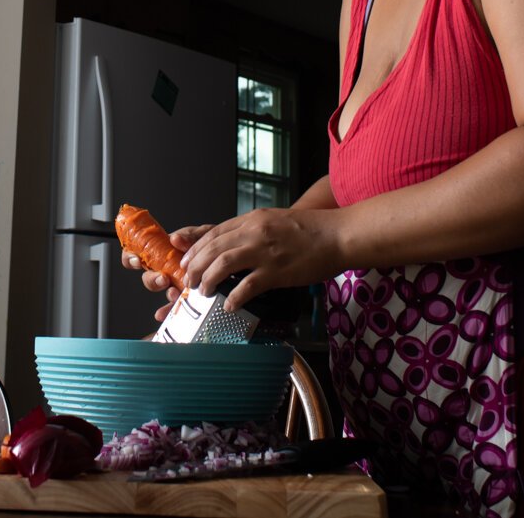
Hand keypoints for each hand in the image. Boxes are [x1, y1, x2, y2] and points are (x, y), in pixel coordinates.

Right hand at [122, 224, 211, 321]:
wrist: (232, 257)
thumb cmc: (217, 244)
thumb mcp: (205, 234)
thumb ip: (190, 235)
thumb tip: (175, 239)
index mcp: (166, 250)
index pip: (140, 251)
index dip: (131, 257)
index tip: (136, 260)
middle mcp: (167, 267)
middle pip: (147, 275)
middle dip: (151, 279)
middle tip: (162, 278)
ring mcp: (176, 283)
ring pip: (161, 291)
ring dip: (165, 293)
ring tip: (174, 292)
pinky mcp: (187, 296)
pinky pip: (174, 306)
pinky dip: (167, 310)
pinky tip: (165, 313)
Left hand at [179, 208, 346, 311]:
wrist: (338, 234)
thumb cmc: (311, 230)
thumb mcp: (276, 220)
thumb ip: (254, 230)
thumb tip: (234, 245)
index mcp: (253, 219)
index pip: (214, 232)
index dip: (196, 247)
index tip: (185, 259)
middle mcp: (255, 232)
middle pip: (214, 248)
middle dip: (195, 265)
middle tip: (188, 280)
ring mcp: (265, 251)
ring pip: (223, 264)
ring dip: (208, 279)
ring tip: (202, 291)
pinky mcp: (278, 271)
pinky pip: (248, 285)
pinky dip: (234, 296)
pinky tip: (228, 305)